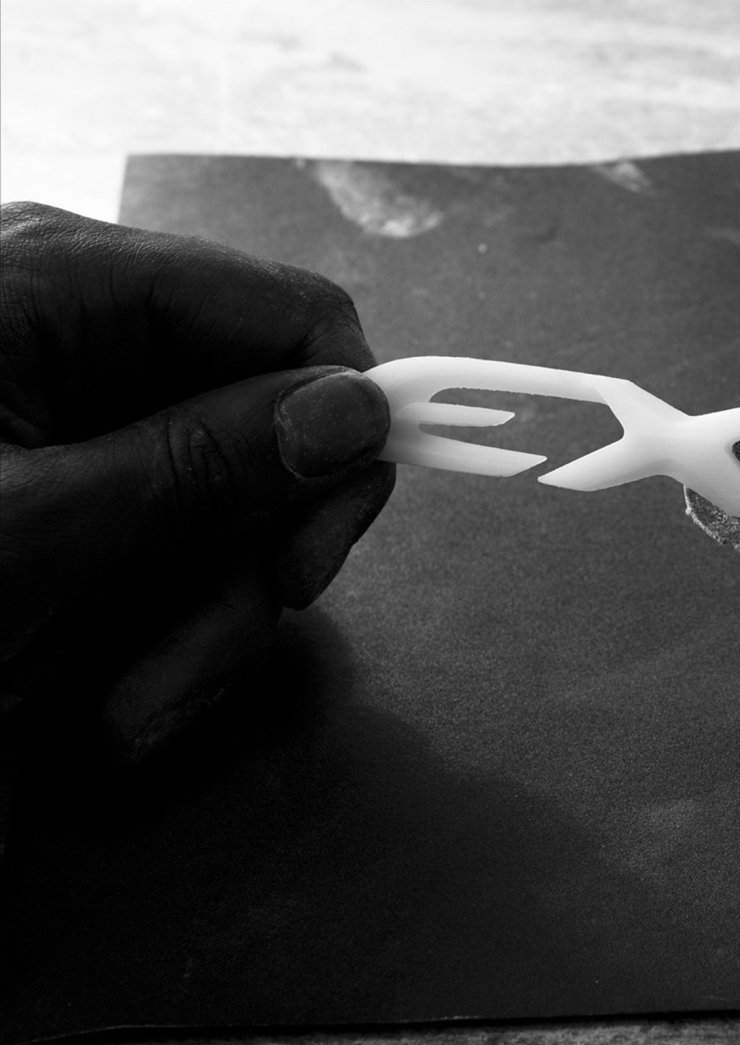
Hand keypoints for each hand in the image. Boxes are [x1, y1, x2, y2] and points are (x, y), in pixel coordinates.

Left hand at [0, 203, 393, 759]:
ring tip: (106, 717)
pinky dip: (149, 649)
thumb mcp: (31, 538)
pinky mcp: (64, 506)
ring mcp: (70, 430)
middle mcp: (77, 342)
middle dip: (243, 571)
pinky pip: (171, 564)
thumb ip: (207, 466)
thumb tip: (361, 414)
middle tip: (183, 664)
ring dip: (193, 638)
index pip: (290, 318)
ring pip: (230, 522)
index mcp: (60, 288)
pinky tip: (86, 706)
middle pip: (267, 433)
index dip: (338, 430)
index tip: (316, 557)